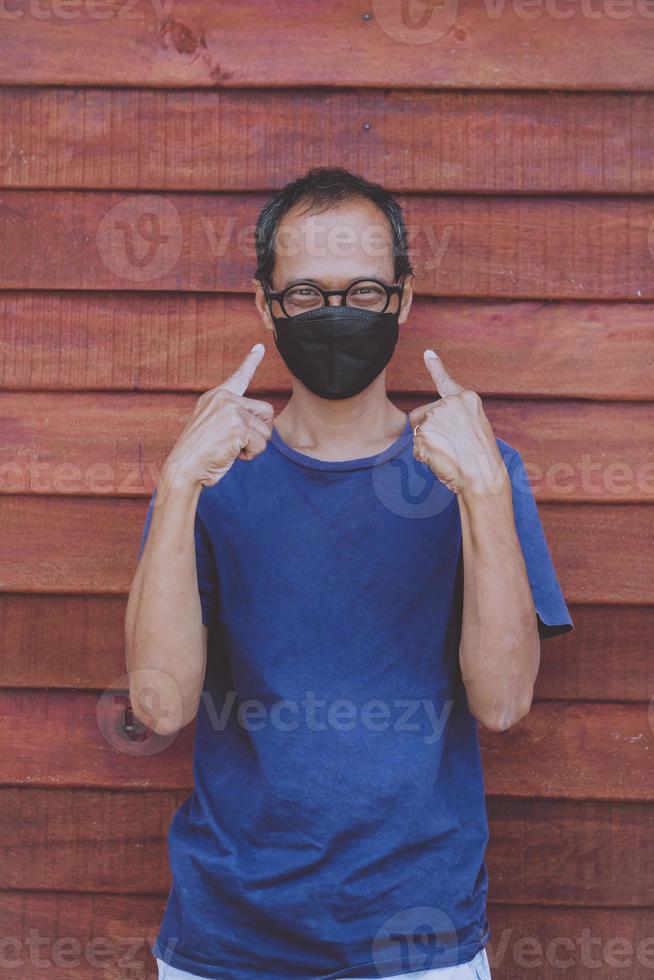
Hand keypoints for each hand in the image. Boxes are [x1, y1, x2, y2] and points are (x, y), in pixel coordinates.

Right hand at [162, 343, 273, 487]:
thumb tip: (261, 419)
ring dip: (254, 446)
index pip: (239, 377)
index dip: (251, 362)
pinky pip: (261, 444)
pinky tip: (231, 454)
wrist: (184, 468)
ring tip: (230, 449)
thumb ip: (231, 417)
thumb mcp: (212, 427)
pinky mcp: (237, 426)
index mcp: (215, 397)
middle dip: (259, 432)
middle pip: (266, 412)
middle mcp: (224, 398)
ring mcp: (231, 410)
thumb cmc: (199, 454)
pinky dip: (250, 455)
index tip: (260, 347)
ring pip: (266, 430)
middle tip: (236, 443)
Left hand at [409, 349, 506, 497]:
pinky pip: (416, 447)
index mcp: (467, 399)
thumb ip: (455, 420)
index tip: (427, 353)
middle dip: (429, 432)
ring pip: (419, 431)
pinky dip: (425, 457)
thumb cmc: (482, 460)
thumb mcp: (475, 430)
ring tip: (450, 454)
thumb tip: (429, 424)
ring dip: (428, 445)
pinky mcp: (425, 430)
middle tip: (452, 447)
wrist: (482, 475)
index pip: (446, 382)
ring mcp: (437, 414)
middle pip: (423, 414)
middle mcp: (450, 402)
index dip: (435, 367)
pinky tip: (442, 459)